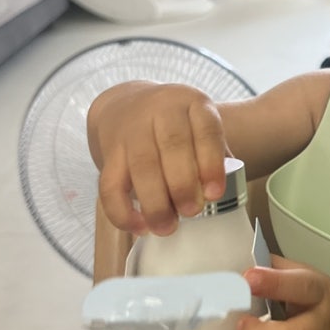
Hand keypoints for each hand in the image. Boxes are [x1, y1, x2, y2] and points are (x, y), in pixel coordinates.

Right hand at [88, 82, 228, 234]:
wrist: (127, 104)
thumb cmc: (175, 126)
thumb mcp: (199, 126)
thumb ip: (214, 156)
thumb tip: (220, 195)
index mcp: (192, 103)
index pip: (206, 129)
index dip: (211, 163)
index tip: (214, 194)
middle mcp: (161, 109)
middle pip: (172, 146)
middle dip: (183, 185)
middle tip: (192, 212)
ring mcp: (132, 128)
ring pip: (141, 165)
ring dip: (155, 202)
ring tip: (167, 227)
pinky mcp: (109, 150)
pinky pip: (110, 183)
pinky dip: (122, 210)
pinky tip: (139, 226)